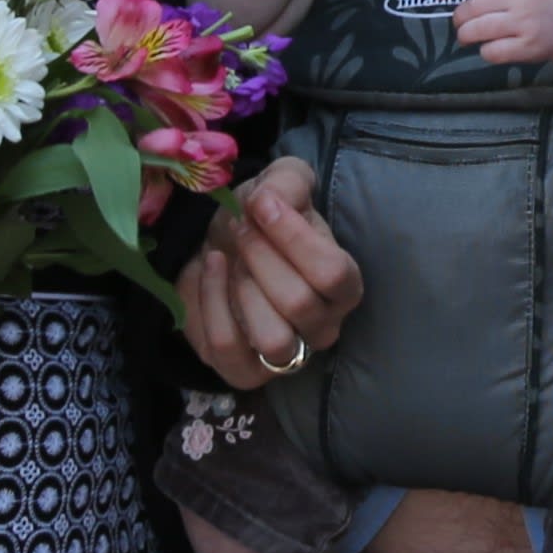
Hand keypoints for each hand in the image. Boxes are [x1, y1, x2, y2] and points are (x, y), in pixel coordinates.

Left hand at [182, 157, 362, 388]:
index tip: (262, 204)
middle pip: (299, 303)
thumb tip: (271, 200)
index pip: (334, 274)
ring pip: (272, 338)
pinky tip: (209, 268)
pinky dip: (210, 302)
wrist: (219, 245)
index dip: (294, 237)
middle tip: (240, 227)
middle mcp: (322, 327)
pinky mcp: (242, 370)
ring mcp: (285, 355)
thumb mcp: (279, 185)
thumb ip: (288, 182)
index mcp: (344, 285)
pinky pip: (226, 347)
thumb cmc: (258, 219)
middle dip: (259, 256)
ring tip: (228, 255)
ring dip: (241, 288)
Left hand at [438, 0, 552, 64]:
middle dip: (459, 17)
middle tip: (460, 23)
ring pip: (479, 29)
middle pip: (474, 7)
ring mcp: (525, 23)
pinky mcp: (528, 47)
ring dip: (466, 35)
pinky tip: (490, 48)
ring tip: (467, 37)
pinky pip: (492, 51)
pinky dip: (484, 51)